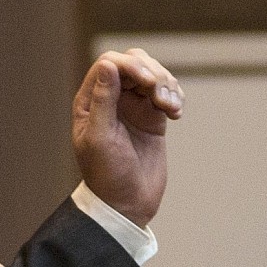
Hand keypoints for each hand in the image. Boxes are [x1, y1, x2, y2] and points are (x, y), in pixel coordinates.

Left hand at [72, 48, 182, 227]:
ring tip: (170, 109)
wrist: (127, 204)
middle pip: (134, 62)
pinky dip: (176, 97)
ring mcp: (133, 106)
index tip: (147, 82)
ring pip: (153, 74)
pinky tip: (176, 113)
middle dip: (152, 73)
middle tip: (160, 98)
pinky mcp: (153, 117)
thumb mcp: (100, 138)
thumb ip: (103, 100)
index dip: (130, 65)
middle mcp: (111, 98)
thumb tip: (108, 64)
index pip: (110, 63)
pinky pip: (167, 93)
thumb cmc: (107, 175)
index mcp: (90, 101)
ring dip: (167, 85)